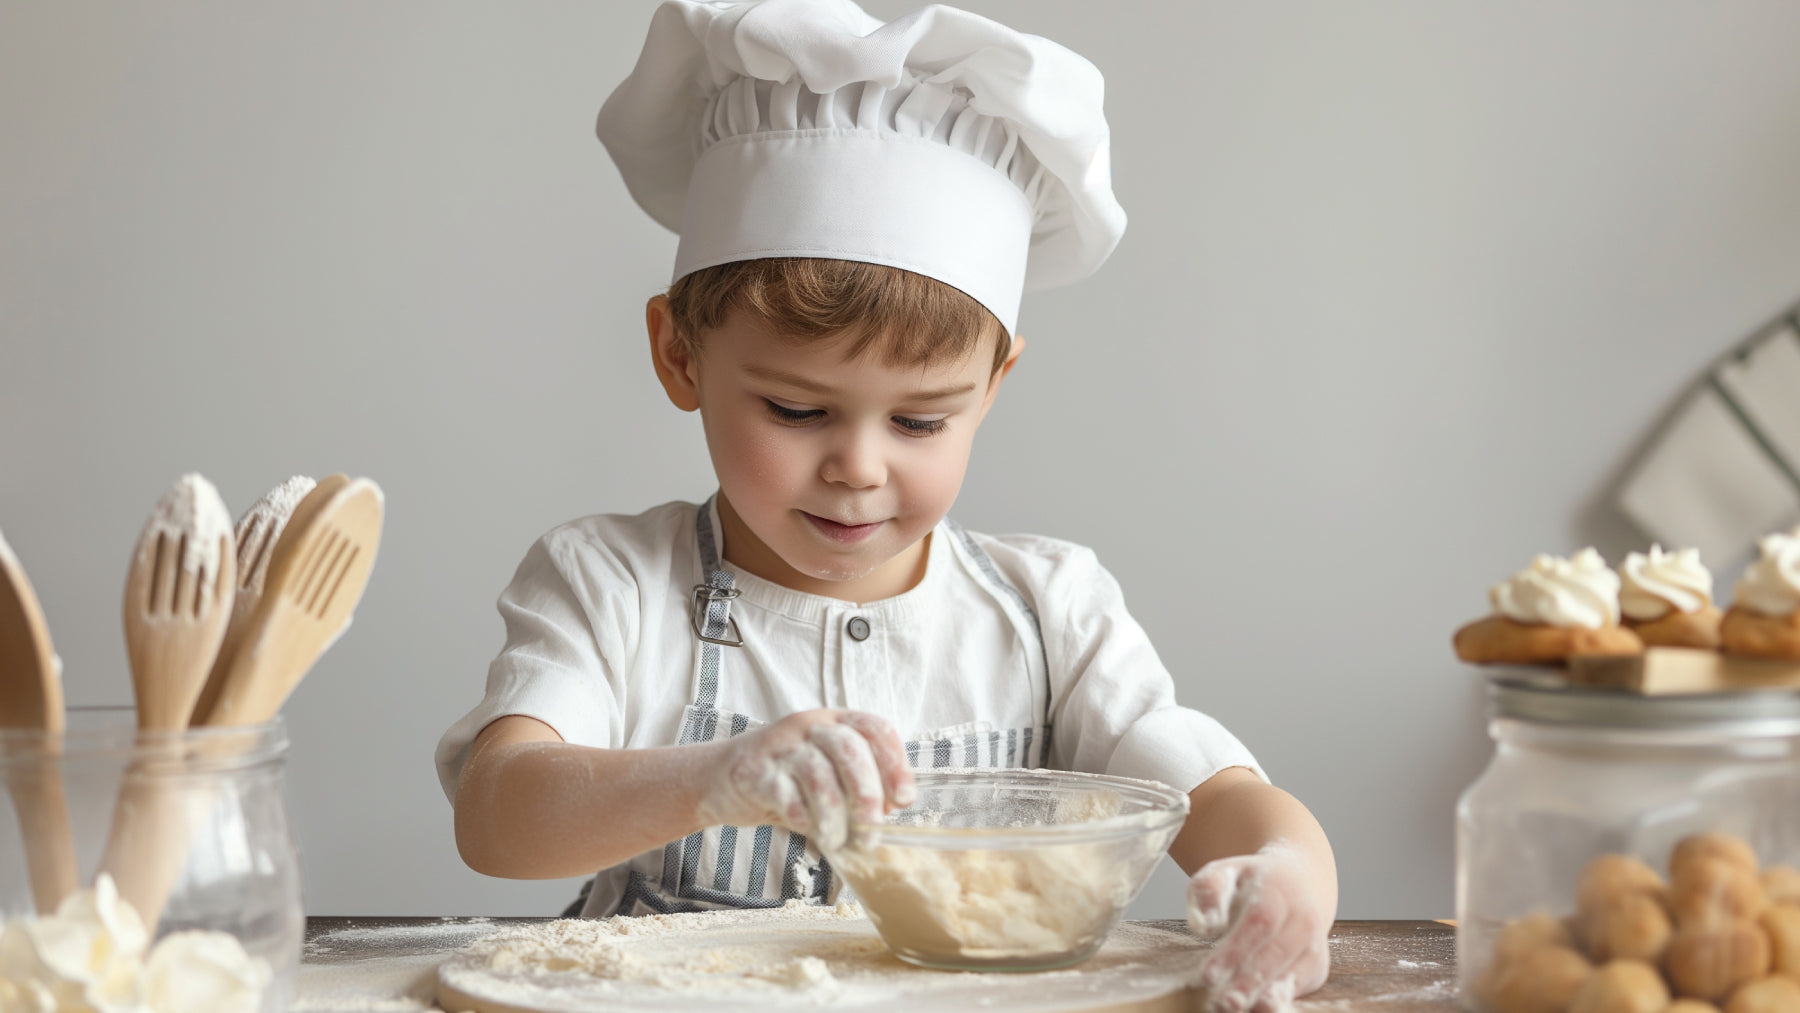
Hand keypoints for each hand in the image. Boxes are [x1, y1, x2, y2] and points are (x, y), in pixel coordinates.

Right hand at [694, 709, 914, 849]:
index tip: (904, 799)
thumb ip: (856, 784)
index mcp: (835, 721)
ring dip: (834, 815)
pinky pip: (785, 793)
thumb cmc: (787, 778)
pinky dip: (801, 816)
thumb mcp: (827, 773)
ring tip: (836, 840)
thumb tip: (890, 809)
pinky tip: (804, 827)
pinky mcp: (754, 770)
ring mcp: (780, 745)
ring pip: (818, 774)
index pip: (875, 729)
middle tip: (871, 830)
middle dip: (867, 793)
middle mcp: (810, 725)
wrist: (721, 776)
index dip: (896, 763)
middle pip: (849, 748)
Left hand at [1187, 845, 1331, 1011]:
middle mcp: (1302, 917)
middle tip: (1224, 1004)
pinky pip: (1302, 985)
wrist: (1298, 882)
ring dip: (1269, 996)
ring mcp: (1314, 943)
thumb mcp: (1223, 873)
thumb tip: (1204, 926)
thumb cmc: (1249, 883)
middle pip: (1277, 953)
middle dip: (1250, 982)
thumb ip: (1209, 892)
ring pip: (1295, 973)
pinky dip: (1283, 1000)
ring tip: (1241, 1010)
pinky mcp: (1317, 966)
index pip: (1258, 922)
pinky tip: (1260, 1010)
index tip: (1207, 975)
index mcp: (1278, 890)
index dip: (1235, 950)